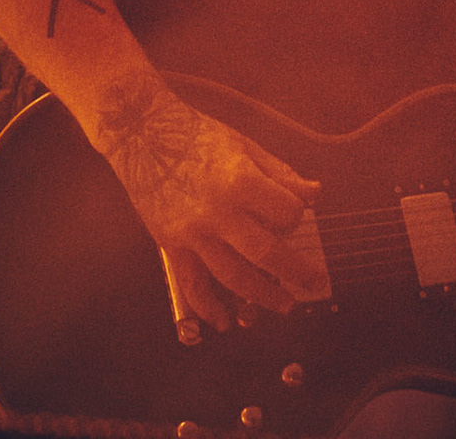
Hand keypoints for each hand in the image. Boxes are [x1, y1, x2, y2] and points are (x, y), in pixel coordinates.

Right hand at [92, 77, 326, 329]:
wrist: (142, 134)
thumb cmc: (197, 135)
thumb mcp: (245, 146)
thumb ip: (280, 174)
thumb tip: (314, 194)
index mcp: (240, 182)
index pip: (286, 213)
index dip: (296, 216)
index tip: (294, 214)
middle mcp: (216, 212)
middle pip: (265, 253)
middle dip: (295, 271)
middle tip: (314, 284)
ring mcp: (191, 232)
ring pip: (232, 276)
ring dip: (261, 296)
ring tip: (284, 305)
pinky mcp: (170, 244)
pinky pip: (191, 283)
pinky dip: (208, 307)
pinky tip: (223, 320)